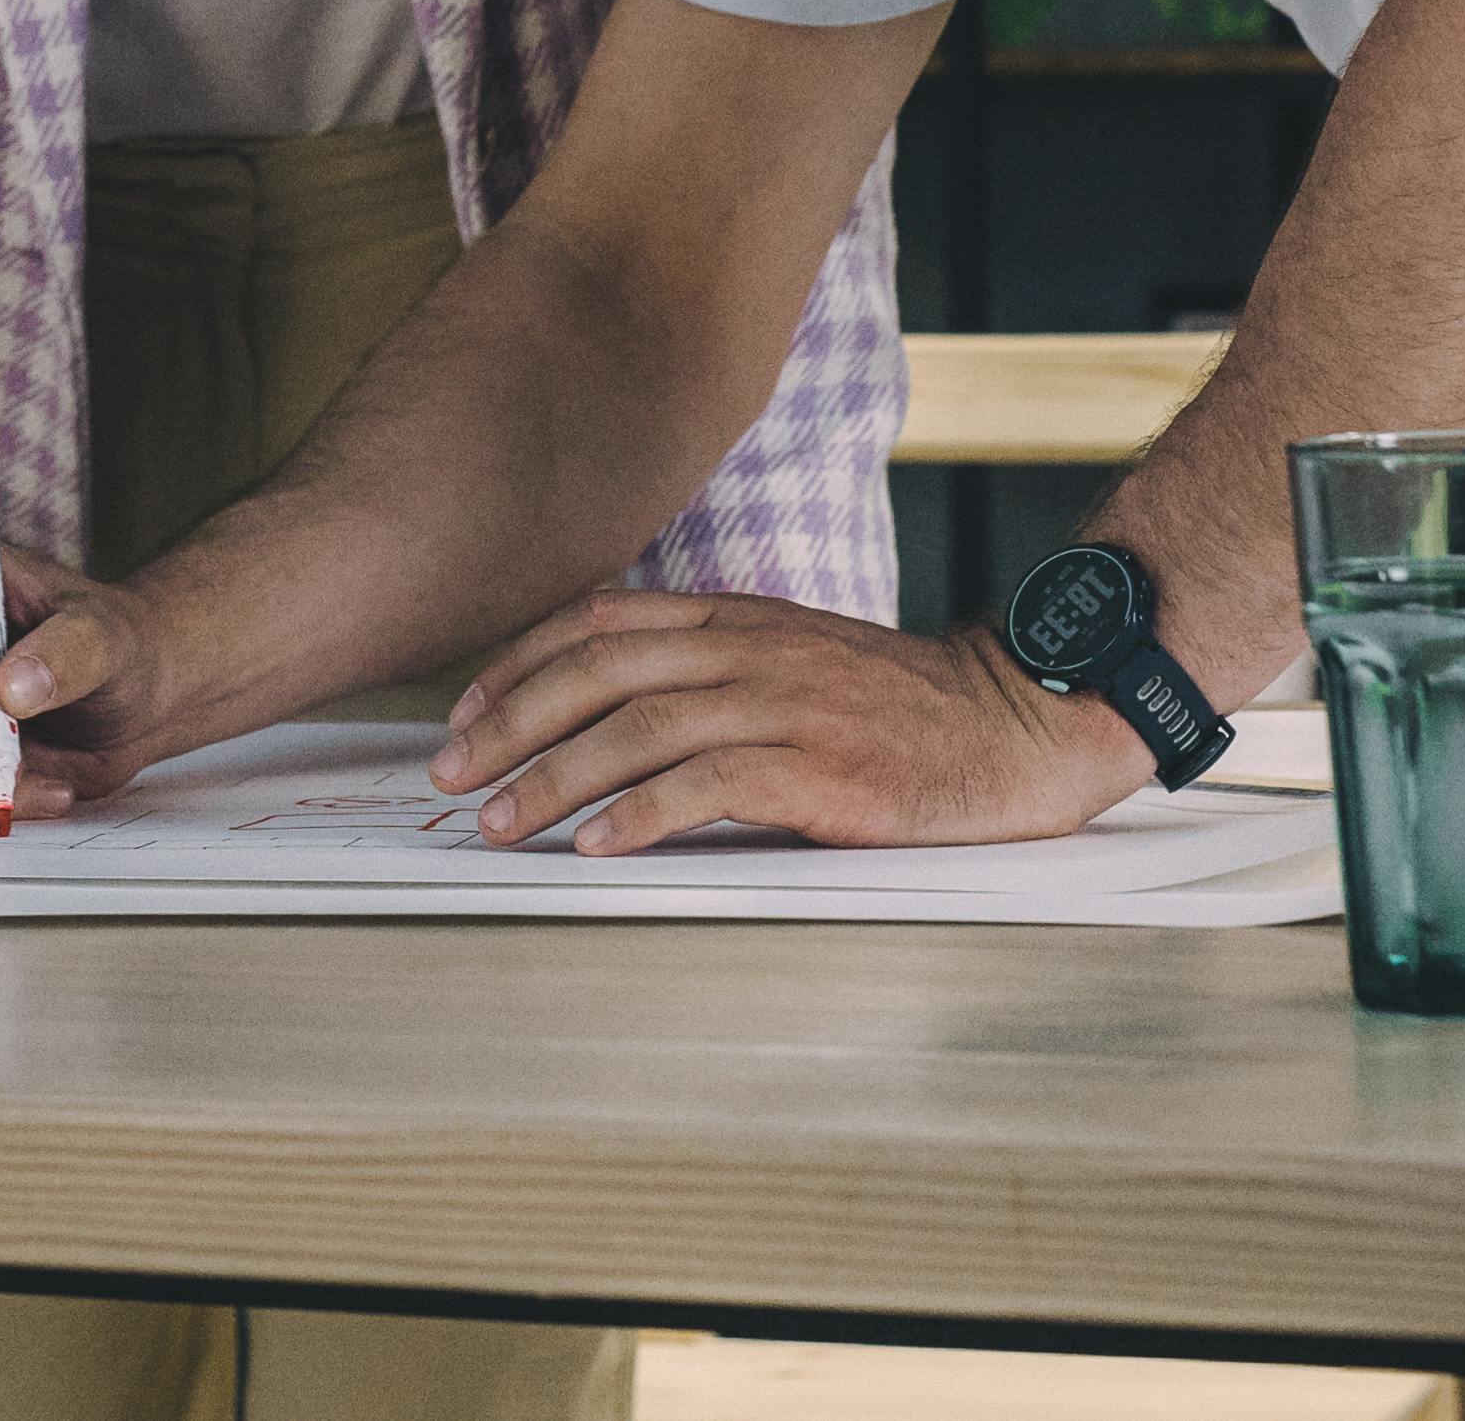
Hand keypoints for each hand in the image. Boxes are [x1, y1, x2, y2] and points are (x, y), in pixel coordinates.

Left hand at [433, 588, 1145, 853]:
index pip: (600, 622)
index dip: (520, 664)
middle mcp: (748, 648)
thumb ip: (716, 671)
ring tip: (498, 822)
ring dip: (553, 776)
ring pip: (638, 726)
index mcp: (738, 618)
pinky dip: (640, 814)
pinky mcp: (820, 766)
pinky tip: (595, 848)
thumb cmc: (904, 709)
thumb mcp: (797, 660)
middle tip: (447, 776)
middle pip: (598, 671)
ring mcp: (784, 703)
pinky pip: (709, 784)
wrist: (1017, 721)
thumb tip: (614, 719)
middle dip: (509, 723)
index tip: (463, 712)